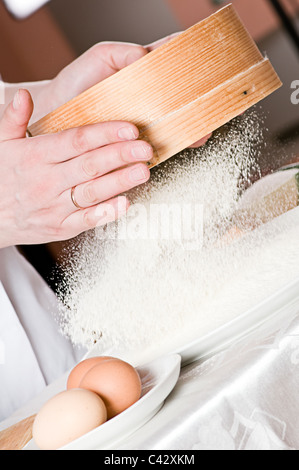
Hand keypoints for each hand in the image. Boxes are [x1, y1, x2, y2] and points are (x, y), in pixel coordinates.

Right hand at [0, 89, 151, 248]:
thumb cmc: (1, 177)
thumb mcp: (1, 144)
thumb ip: (13, 118)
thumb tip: (24, 95)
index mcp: (35, 156)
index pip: (75, 141)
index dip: (104, 133)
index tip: (129, 128)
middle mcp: (47, 181)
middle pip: (90, 165)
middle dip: (120, 155)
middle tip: (145, 148)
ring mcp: (55, 206)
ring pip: (92, 192)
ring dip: (120, 182)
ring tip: (143, 171)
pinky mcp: (61, 227)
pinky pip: (86, 220)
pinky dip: (106, 213)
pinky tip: (125, 203)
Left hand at [35, 40, 211, 147]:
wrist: (54, 114)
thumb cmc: (76, 83)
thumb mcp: (100, 58)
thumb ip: (123, 53)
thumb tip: (146, 55)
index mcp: (141, 73)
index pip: (173, 61)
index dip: (194, 58)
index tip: (213, 58)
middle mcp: (146, 99)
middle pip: (181, 97)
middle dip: (200, 98)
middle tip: (214, 99)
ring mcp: (141, 121)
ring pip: (174, 123)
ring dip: (191, 124)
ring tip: (202, 126)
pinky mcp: (133, 142)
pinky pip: (156, 143)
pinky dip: (172, 144)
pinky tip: (184, 142)